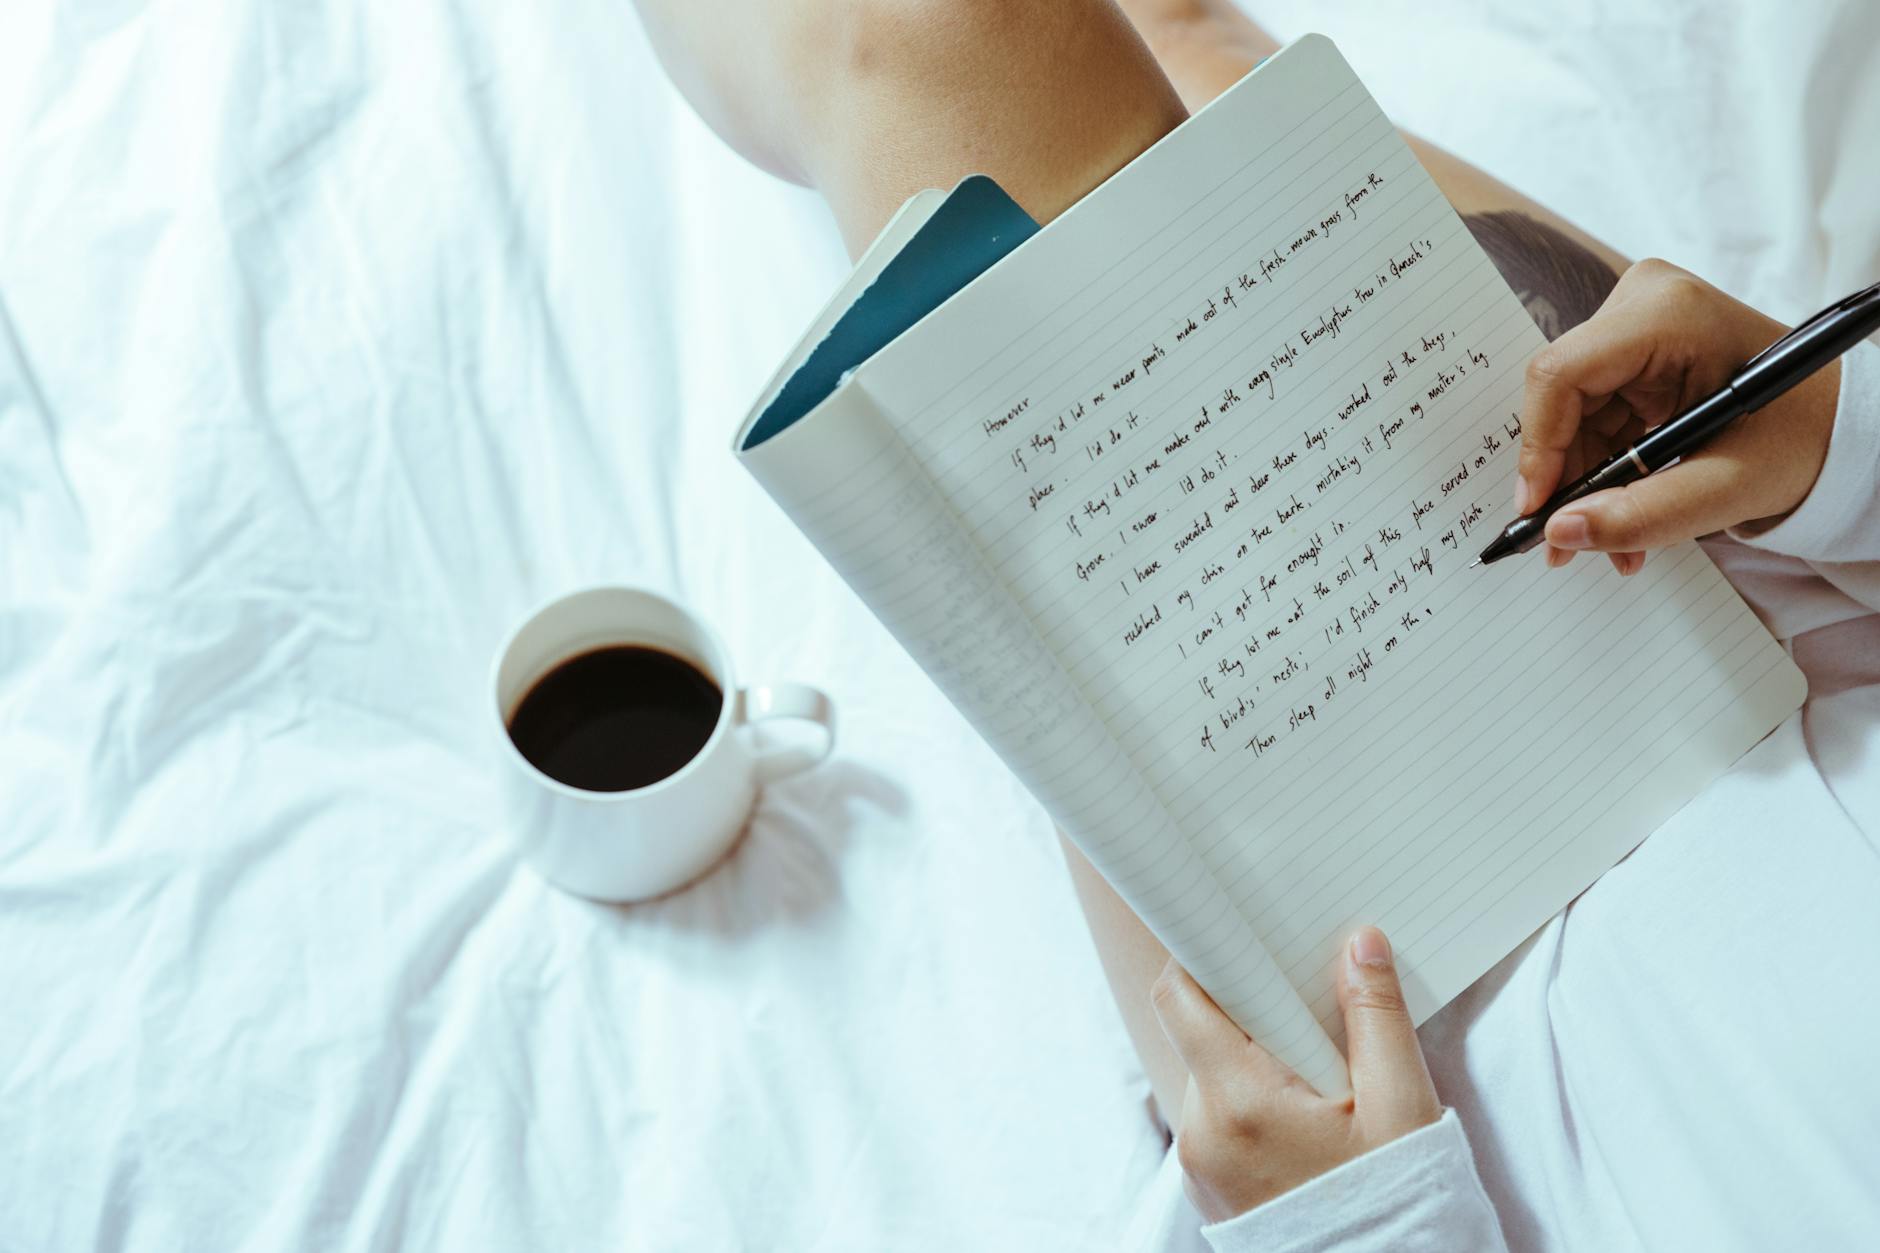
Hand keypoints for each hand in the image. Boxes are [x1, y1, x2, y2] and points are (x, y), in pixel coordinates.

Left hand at [1150, 928, 1440, 1222]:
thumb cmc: (1397, 1206)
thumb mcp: (1402, 1107)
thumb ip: (1377, 1017)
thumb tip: (1359, 943)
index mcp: (1239, 1102)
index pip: (1181, 999)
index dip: (1205, 957)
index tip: (1242, 938)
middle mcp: (1200, 1133)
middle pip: (1202, 1034)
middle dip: (1252, 1014)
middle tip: (1313, 1018)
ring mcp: (1198, 1165)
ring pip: (1211, 1077)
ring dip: (1255, 1063)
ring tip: (1320, 1083)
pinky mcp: (1206, 1187)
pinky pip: (1216, 1119)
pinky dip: (1251, 1104)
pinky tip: (1305, 1119)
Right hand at [1517, 259, 1840, 573]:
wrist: (1839, 423)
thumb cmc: (1802, 437)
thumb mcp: (1730, 487)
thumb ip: (1645, 515)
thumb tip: (1561, 533)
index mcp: (1669, 316)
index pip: (1562, 375)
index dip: (1539, 447)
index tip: (1539, 512)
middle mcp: (1643, 303)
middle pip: (1562, 397)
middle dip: (1564, 476)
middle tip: (1567, 541)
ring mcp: (1636, 323)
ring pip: (1570, 413)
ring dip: (1583, 482)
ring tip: (1610, 540)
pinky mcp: (1634, 349)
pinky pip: (1590, 413)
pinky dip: (1601, 467)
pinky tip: (1621, 508)